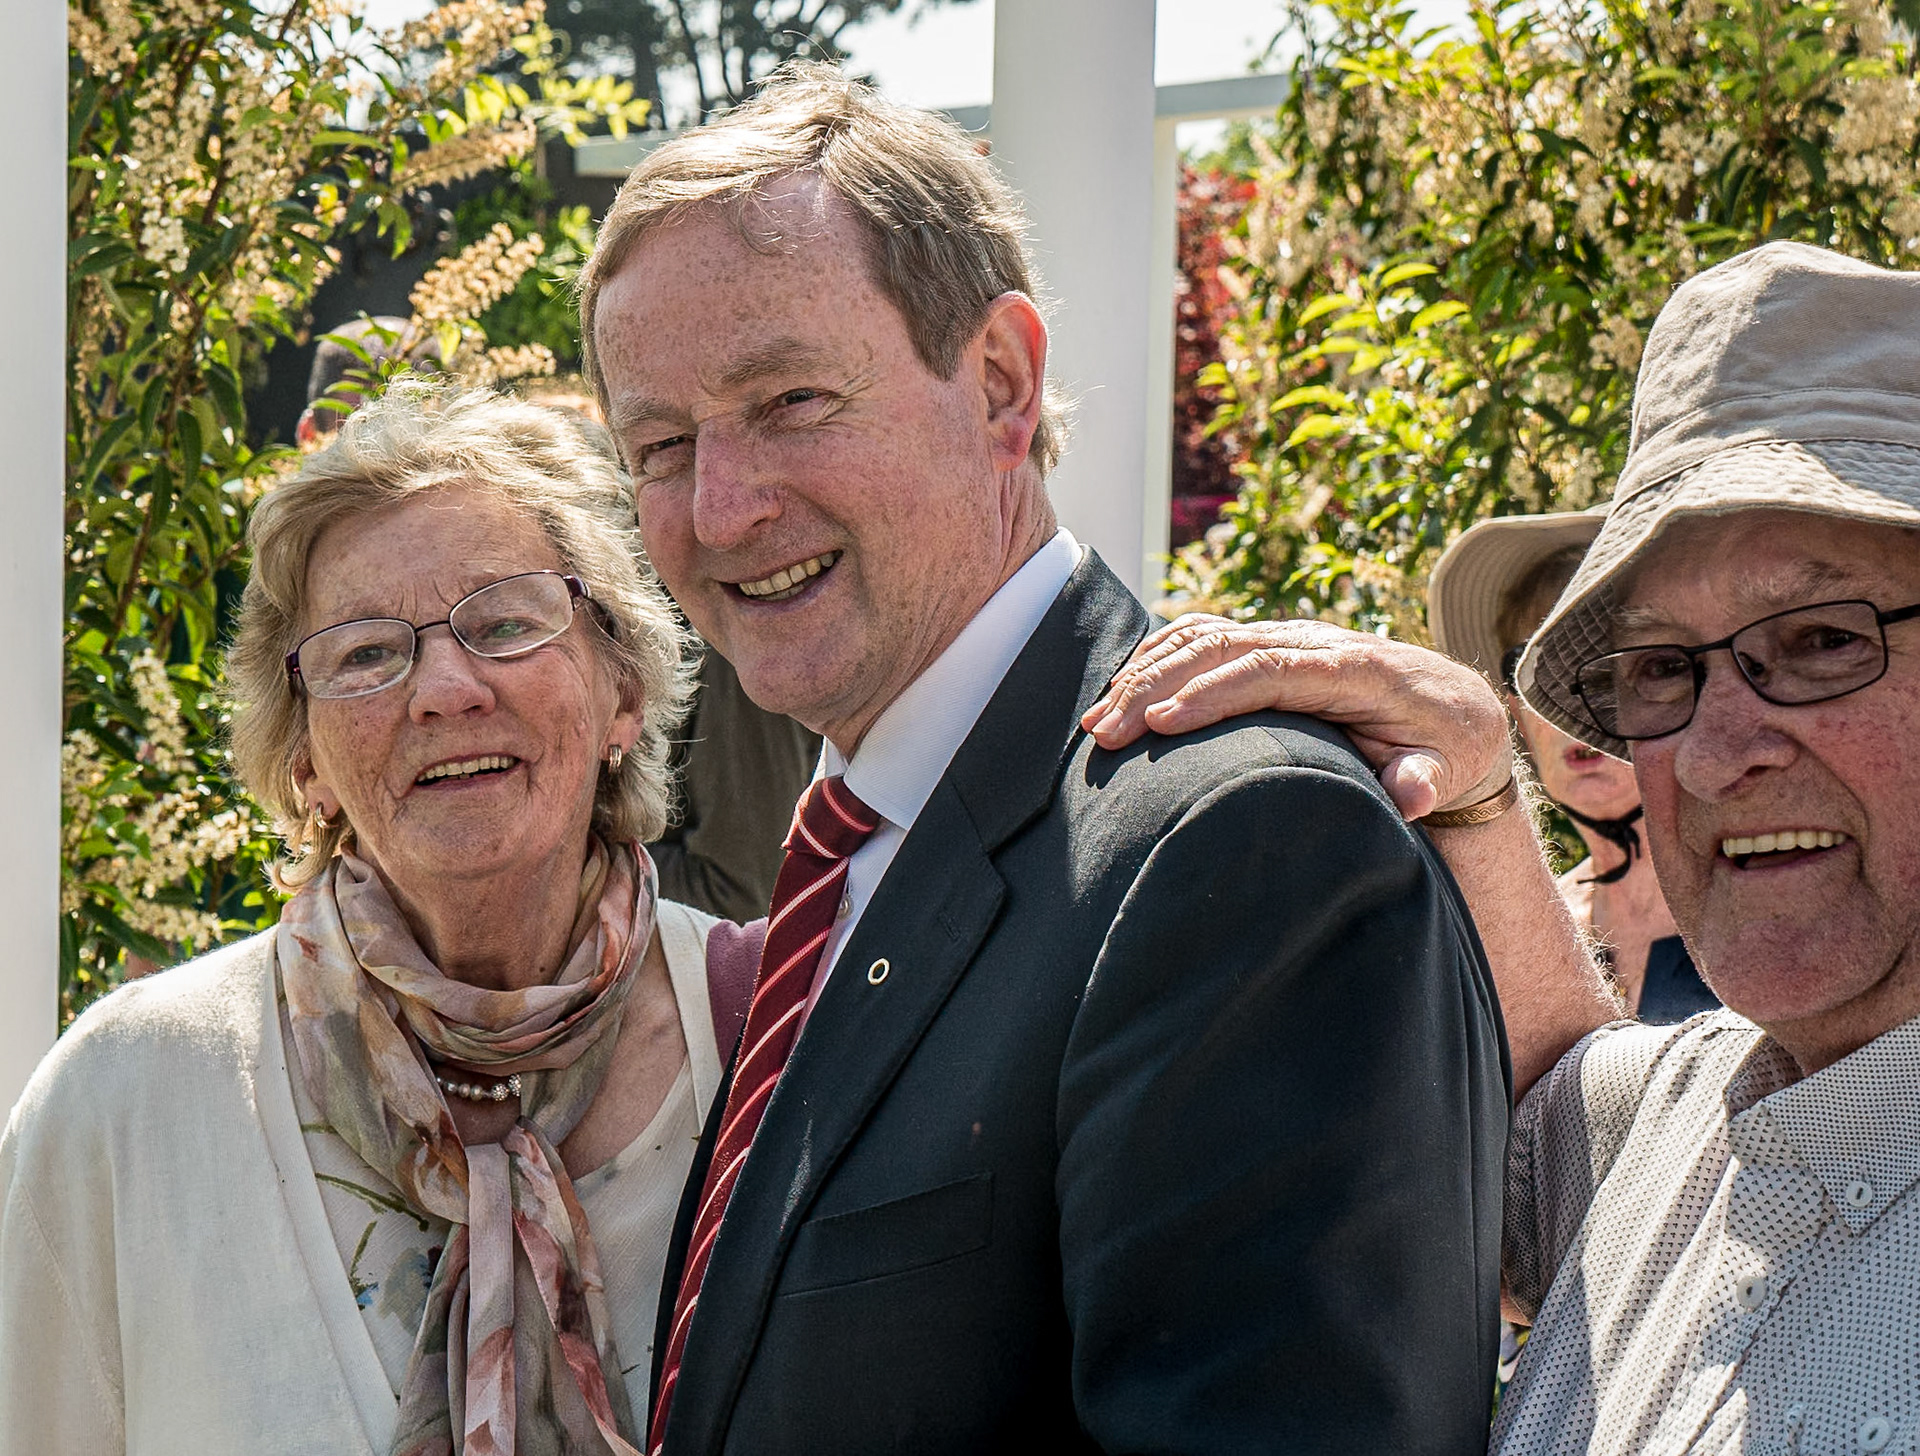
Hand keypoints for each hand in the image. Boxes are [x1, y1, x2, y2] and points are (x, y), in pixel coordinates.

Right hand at [1083, 615, 1514, 820]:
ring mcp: (1287, 637)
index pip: (1265, 670)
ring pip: (1202, 636)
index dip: (1209, 693)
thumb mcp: (1445, 766)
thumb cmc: (1443, 745)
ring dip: (1144, 673)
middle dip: (1154, 686)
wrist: (1451, 704)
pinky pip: (1204, 635)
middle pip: (1218, 648)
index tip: (1158, 723)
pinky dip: (1157, 657)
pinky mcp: (1269, 644)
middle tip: (1106, 734)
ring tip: (1098, 721)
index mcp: (1351, 667)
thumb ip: (1425, 779)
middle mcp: (1312, 641)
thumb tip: (1411, 793)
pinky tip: (1120, 691)